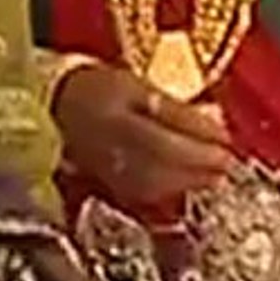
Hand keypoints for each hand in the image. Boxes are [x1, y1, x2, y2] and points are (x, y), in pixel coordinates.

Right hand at [51, 64, 233, 206]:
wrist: (52, 105)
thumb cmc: (96, 88)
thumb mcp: (134, 85)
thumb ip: (172, 108)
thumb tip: (214, 126)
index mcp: (115, 121)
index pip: (165, 139)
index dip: (199, 145)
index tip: (227, 142)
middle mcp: (110, 151)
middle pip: (163, 167)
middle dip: (199, 167)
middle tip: (227, 162)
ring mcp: (106, 172)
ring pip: (154, 185)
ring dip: (187, 182)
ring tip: (212, 174)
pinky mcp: (105, 185)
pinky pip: (141, 194)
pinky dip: (168, 191)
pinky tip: (183, 184)